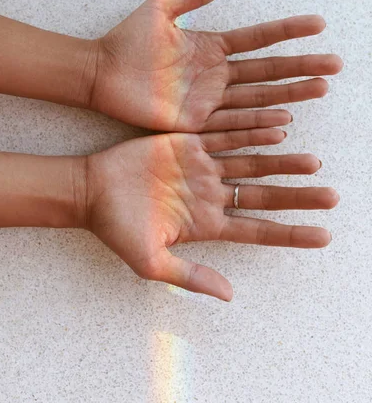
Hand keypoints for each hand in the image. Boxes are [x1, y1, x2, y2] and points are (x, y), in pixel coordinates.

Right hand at [84, 129, 337, 300]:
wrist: (92, 191)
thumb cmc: (118, 229)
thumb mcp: (152, 262)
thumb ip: (191, 275)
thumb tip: (229, 296)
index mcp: (208, 224)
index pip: (259, 230)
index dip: (291, 233)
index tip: (324, 236)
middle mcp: (212, 194)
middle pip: (264, 195)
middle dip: (298, 195)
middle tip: (331, 194)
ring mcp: (203, 167)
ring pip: (252, 162)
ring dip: (282, 160)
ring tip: (314, 161)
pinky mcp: (190, 143)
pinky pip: (227, 134)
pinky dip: (251, 132)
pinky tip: (278, 127)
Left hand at [89, 0, 342, 130]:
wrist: (102, 73)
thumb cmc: (128, 41)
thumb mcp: (162, 9)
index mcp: (212, 46)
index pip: (259, 38)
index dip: (288, 31)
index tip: (319, 24)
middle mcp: (217, 74)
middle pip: (268, 69)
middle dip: (301, 65)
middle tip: (335, 64)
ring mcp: (209, 98)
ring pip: (258, 96)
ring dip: (290, 93)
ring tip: (322, 88)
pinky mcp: (197, 121)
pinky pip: (233, 121)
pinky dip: (259, 122)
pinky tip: (286, 122)